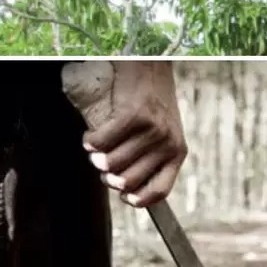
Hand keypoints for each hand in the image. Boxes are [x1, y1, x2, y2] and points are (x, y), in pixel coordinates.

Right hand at [82, 61, 187, 207]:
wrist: (151, 67)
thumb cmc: (153, 102)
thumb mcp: (165, 132)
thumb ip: (153, 156)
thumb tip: (124, 185)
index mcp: (178, 152)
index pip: (159, 190)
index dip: (137, 200)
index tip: (123, 197)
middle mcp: (168, 144)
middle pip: (127, 181)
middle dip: (107, 176)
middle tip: (102, 162)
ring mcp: (152, 130)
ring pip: (110, 164)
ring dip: (95, 158)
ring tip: (96, 147)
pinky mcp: (134, 116)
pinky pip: (101, 142)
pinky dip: (89, 141)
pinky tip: (90, 136)